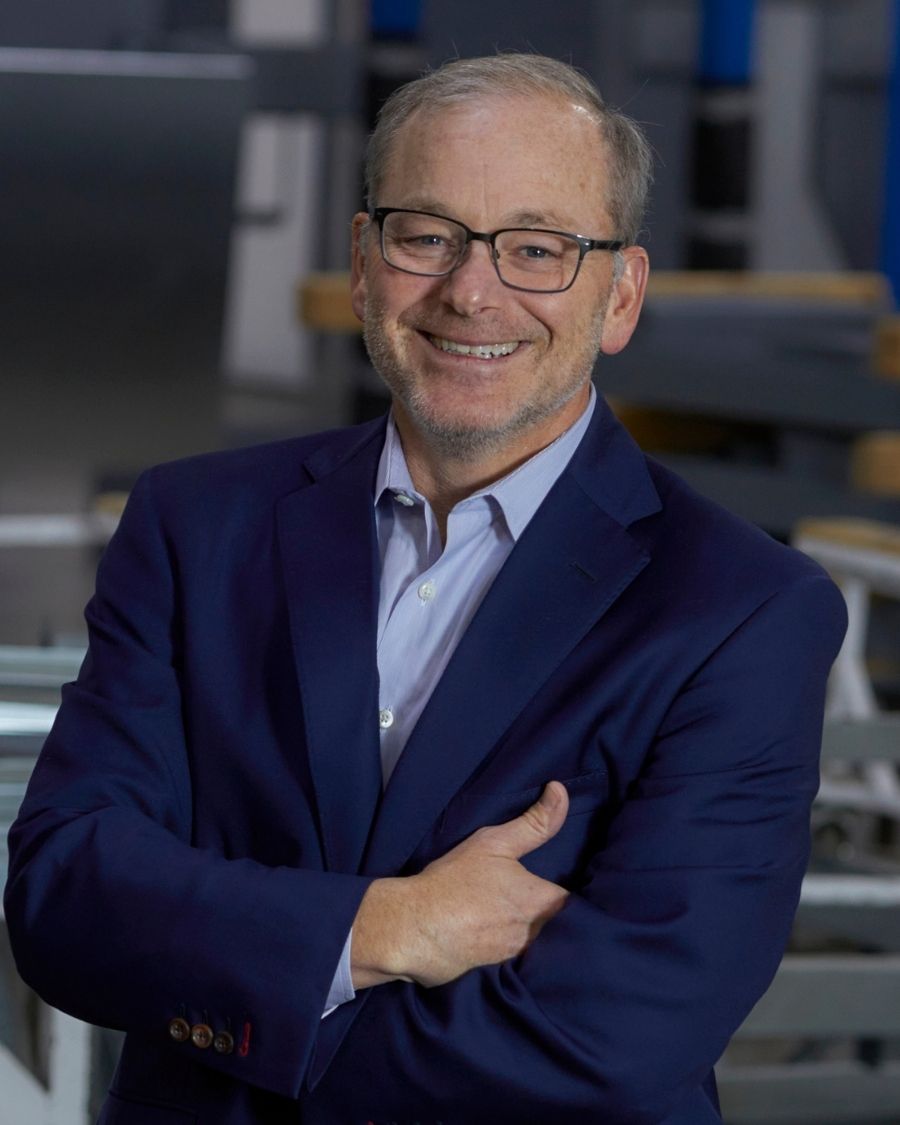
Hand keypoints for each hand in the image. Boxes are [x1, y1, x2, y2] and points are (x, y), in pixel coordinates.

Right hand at [352, 781, 569, 988]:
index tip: (569, 886)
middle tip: (539, 903)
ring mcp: (515, 959)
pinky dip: (511, 952)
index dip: (575, 895)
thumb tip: (560, 790)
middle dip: (553, 917)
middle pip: (558, 927)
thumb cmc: (454, 882)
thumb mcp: (494, 843)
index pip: (576, 903)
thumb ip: (533, 823)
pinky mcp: (494, 976)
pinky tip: (496, 940)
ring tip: (515, 919)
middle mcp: (536, 935)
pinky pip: (515, 964)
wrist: (411, 927)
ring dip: (531, 934)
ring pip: (537, 945)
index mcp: (542, 902)